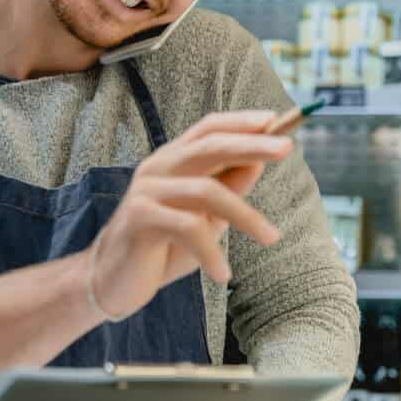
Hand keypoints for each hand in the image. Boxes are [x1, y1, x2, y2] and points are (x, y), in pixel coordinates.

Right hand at [88, 110, 292, 319]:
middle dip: (252, 144)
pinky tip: (224, 274)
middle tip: (287, 147)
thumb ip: (228, 188)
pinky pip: (188, 228)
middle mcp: (158, 167)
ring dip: (246, 216)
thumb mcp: (205, 216)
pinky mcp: (139, 217)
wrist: (113, 281)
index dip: (241, 122)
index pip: (209, 128)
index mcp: (173, 160)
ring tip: (272, 237)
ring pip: (207, 191)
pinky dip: (212, 252)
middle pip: (210, 146)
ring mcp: (146, 190)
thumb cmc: (164, 246)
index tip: (275, 119)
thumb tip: (259, 161)